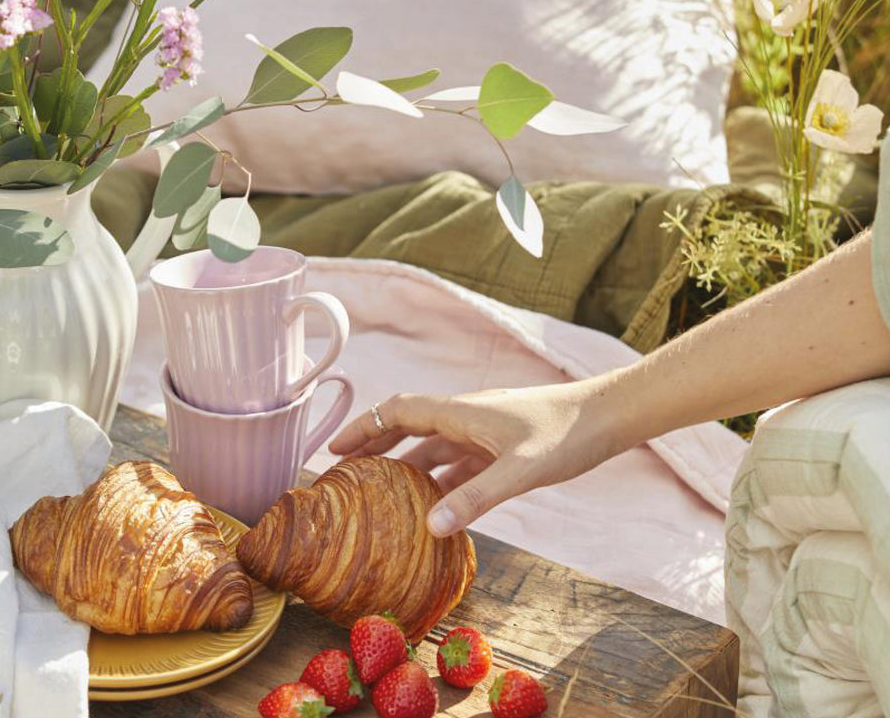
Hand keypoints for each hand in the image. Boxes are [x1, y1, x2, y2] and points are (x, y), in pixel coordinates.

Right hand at [328, 380, 621, 537]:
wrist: (606, 418)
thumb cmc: (565, 435)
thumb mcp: (520, 470)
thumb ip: (475, 498)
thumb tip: (428, 528)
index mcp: (460, 412)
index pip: (397, 412)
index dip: (363, 428)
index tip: (334, 451)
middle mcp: (465, 418)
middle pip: (407, 427)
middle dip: (374, 446)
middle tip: (345, 472)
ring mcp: (482, 432)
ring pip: (432, 447)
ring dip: (404, 465)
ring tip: (380, 492)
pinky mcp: (500, 448)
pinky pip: (457, 463)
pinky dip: (438, 480)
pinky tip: (433, 506)